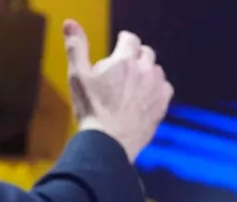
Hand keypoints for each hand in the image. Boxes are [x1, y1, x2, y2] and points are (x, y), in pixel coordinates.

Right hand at [62, 18, 172, 161]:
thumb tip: (70, 23)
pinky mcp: (162, 105)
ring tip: (136, 79)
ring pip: (156, 70)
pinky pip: (166, 88)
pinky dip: (158, 87)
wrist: (108, 143)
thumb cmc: (91, 109)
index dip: (124, 40)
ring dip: (147, 71)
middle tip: (127, 62)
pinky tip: (147, 94)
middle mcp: (144, 71)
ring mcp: (156, 88)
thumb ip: (76, 47)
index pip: (130, 38)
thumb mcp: (78, 76)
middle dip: (136, 54)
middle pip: (146, 52)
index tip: (121, 43)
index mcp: (124, 60)